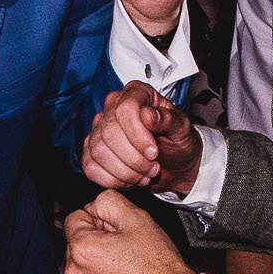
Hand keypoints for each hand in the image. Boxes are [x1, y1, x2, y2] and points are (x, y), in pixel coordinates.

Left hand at [61, 189, 193, 273]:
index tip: (113, 230)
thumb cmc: (159, 268)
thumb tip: (94, 205)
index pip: (74, 219)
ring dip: (95, 267)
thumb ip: (108, 201)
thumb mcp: (138, 218)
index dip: (97, 220)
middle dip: (95, 244)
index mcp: (82, 249)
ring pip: (80, 270)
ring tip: (123, 270)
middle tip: (124, 250)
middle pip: (76, 245)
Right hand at [82, 81, 202, 192]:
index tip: (153, 152)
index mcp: (137, 93)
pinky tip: (130, 180)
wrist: (175, 165)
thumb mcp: (182, 129)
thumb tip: (148, 115)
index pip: (125, 109)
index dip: (137, 135)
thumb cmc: (178, 142)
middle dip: (134, 158)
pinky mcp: (92, 151)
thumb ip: (168, 119)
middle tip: (154, 167)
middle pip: (109, 132)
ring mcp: (99, 129)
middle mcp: (113, 107)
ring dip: (125, 171)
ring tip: (145, 174)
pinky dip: (112, 179)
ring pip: (99, 151)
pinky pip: (90, 167)